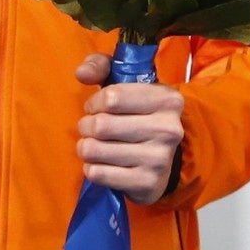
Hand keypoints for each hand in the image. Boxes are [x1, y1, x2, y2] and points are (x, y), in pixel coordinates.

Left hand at [75, 51, 184, 205]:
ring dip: (85, 148)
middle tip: (90, 128)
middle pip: (101, 125)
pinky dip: (91, 168)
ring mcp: (159, 159)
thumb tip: (81, 74)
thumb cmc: (137, 115)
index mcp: (167, 100)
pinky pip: (98, 174)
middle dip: (86, 126)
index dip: (95, 102)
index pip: (111, 97)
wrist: (164, 161)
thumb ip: (100, 66)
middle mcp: (168, 129)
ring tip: (92, 146)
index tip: (97, 107)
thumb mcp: (125, 83)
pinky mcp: (146, 183)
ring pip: (96, 150)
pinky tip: (100, 164)